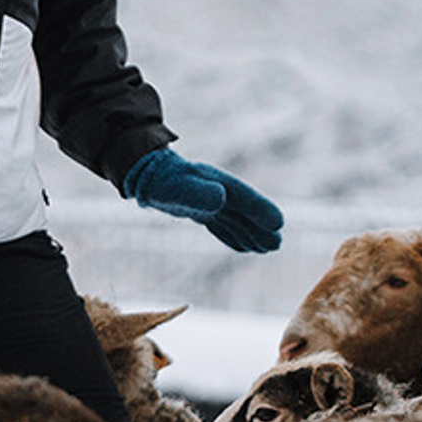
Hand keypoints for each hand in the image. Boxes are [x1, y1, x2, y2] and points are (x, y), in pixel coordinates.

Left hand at [122, 148, 282, 252]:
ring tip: (267, 248)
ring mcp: (209, 200)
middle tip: (277, 244)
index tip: (278, 224)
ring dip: (250, 234)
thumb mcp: (176, 187)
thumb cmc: (160, 180)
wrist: (143, 173)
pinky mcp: (200, 210)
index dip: (261, 211)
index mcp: (216, 183)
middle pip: (244, 211)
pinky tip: (244, 246)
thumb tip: (221, 199)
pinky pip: (222, 224)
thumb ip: (196, 193)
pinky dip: (234, 235)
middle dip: (260, 227)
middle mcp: (217, 191)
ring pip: (235, 219)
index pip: (244, 198)